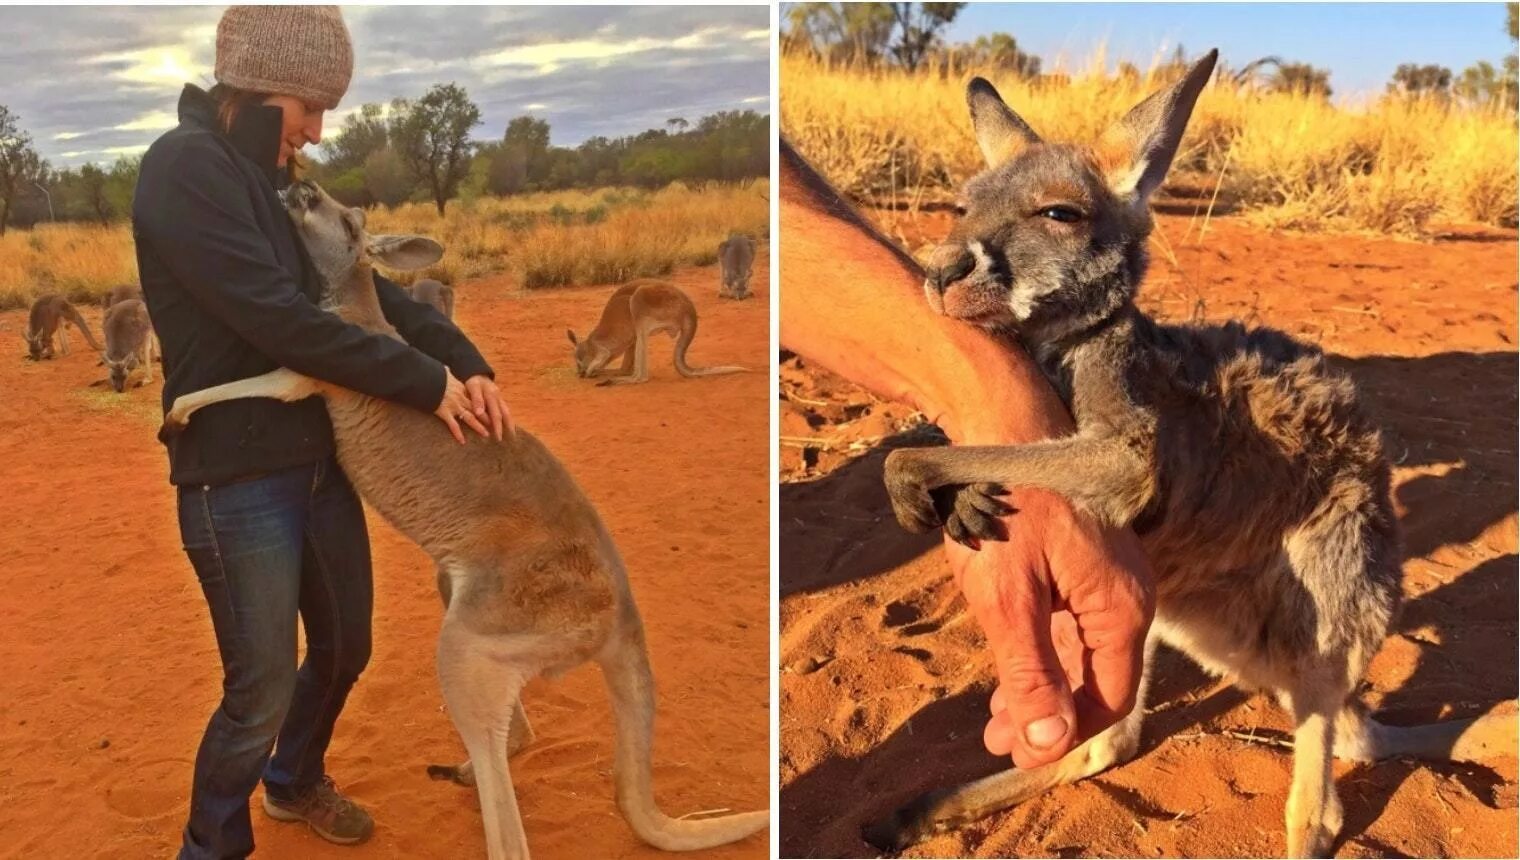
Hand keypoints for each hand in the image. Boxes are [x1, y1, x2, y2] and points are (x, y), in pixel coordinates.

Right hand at [434, 373, 489, 443]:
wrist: (426, 378)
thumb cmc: (433, 375)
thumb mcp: (443, 372)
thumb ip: (447, 372)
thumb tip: (446, 368)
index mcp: (461, 389)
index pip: (476, 398)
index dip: (484, 405)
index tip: (492, 411)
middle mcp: (460, 398)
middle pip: (477, 409)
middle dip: (487, 418)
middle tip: (495, 425)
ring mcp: (453, 405)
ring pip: (469, 418)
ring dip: (478, 427)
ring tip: (486, 434)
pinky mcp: (444, 412)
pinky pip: (453, 425)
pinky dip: (458, 434)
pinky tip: (462, 441)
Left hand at [462, 374, 511, 440]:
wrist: (476, 371)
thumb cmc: (473, 380)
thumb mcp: (472, 387)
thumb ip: (477, 399)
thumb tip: (479, 413)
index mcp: (492, 395)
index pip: (496, 414)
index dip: (497, 427)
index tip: (498, 437)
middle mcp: (498, 397)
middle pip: (505, 414)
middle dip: (507, 428)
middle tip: (509, 439)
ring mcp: (500, 397)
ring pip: (507, 412)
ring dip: (510, 423)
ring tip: (513, 434)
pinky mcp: (499, 398)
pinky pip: (505, 409)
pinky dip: (507, 418)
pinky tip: (508, 425)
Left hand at [944, 488, 1152, 769]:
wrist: (999, 431)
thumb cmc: (1002, 508)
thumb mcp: (1008, 598)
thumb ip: (1031, 673)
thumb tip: (1047, 747)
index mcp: (1121, 607)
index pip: (1108, 697)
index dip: (1065, 735)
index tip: (1019, 756)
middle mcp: (1126, 597)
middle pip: (1097, 680)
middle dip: (1049, 718)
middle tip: (997, 743)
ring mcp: (1107, 581)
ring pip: (1082, 656)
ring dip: (1042, 691)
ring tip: (995, 723)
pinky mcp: (1083, 569)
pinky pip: (1072, 627)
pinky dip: (1042, 655)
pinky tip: (1010, 675)